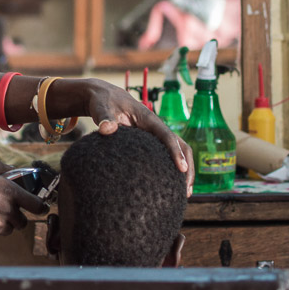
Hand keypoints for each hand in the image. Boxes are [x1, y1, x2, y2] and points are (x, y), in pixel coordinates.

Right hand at [0, 159, 47, 243]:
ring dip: (0, 223)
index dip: (40, 206)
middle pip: (22, 221)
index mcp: (8, 190)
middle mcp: (5, 210)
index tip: (41, 208)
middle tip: (0, 207)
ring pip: (7, 229)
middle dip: (14, 215)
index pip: (36, 204)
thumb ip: (3, 168)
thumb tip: (14, 171)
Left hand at [85, 81, 194, 195]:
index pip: (166, 135)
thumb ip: (104, 118)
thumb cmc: (103, 102)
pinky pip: (166, 153)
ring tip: (184, 193)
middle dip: (187, 165)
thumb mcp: (101, 108)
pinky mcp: (150, 141)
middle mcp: (155, 126)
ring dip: (184, 170)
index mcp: (147, 118)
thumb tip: (107, 129)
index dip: (175, 152)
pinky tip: (170, 185)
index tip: (181, 169)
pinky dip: (172, 168)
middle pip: (180, 144)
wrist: (104, 97)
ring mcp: (154, 134)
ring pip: (177, 150)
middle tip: (186, 189)